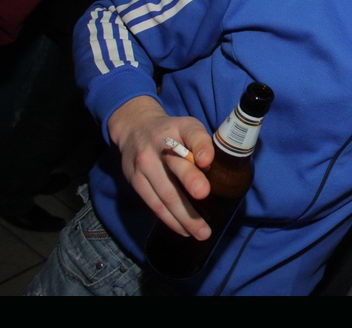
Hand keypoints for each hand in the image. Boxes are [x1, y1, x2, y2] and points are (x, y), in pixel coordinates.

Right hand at [108, 96, 214, 239]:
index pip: (193, 134)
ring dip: (183, 216)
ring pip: (165, 193)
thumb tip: (208, 164)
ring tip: (201, 232)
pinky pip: (154, 204)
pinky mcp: (135, 181)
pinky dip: (169, 219)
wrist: (134, 128)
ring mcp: (144, 164)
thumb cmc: (172, 132)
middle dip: (190, 183)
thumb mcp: (189, 127)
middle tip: (205, 197)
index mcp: (180, 128)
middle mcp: (159, 145)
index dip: (201, 147)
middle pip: (176, 166)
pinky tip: (183, 230)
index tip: (207, 160)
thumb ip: (202, 143)